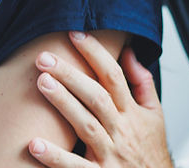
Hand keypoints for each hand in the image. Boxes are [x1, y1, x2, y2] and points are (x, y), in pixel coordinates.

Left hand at [27, 31, 172, 167]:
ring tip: (41, 83)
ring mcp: (110, 155)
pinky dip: (55, 157)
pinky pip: (75, 167)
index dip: (96, 54)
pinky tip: (34, 144)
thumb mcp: (154, 115)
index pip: (114, 77)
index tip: (75, 34)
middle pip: (96, 97)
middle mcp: (121, 132)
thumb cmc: (150, 151)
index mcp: (132, 114)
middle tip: (44, 57)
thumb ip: (142, 83)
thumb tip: (129, 51)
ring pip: (86, 125)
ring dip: (63, 103)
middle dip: (70, 74)